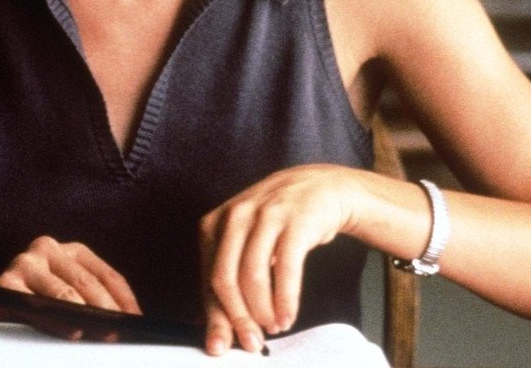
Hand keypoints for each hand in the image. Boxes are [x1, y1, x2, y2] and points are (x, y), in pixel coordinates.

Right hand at [0, 236, 140, 340]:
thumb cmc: (34, 310)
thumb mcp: (68, 302)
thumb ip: (92, 306)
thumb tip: (128, 323)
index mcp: (70, 252)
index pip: (106, 275)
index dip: (124, 301)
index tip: (137, 322)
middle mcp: (47, 249)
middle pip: (88, 284)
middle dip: (108, 312)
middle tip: (121, 333)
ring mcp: (25, 263)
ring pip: (66, 295)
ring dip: (88, 318)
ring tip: (104, 334)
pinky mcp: (5, 283)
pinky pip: (38, 306)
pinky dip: (57, 320)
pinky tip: (73, 331)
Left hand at [198, 165, 363, 354]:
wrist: (323, 187)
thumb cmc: (279, 219)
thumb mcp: (246, 239)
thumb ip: (229, 274)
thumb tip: (215, 323)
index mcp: (214, 223)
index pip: (207, 278)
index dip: (215, 316)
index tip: (222, 344)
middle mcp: (236, 216)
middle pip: (225, 278)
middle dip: (237, 318)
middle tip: (250, 341)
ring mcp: (266, 215)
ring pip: (252, 275)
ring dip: (263, 310)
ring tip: (273, 326)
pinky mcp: (295, 221)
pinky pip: (286, 269)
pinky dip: (286, 299)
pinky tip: (288, 315)